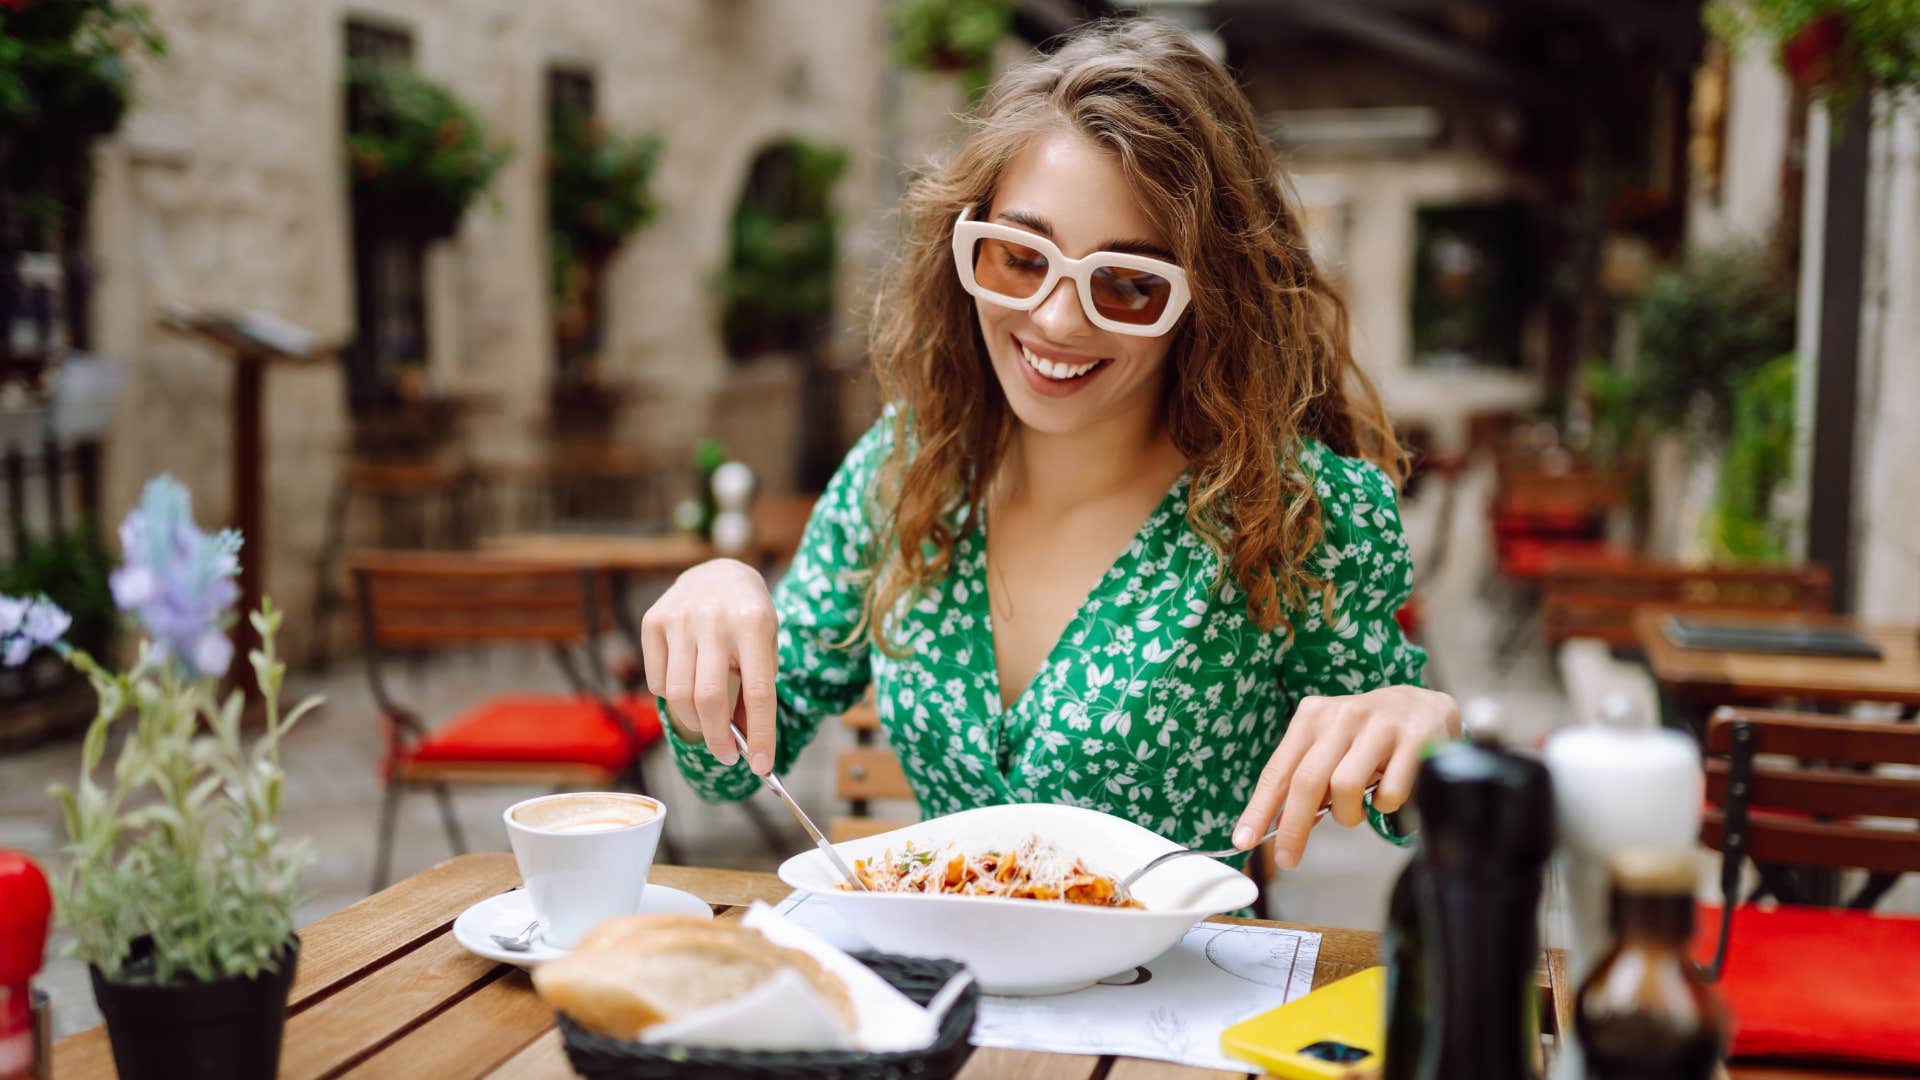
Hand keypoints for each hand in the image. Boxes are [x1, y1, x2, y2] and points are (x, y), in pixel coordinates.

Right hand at [639, 558, 778, 774]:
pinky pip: (658, 681)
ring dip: (695, 724)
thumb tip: (744, 744)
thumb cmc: (749, 620)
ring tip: (709, 725)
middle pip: (709, 699)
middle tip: (727, 756)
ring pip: (679, 695)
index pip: (758, 692)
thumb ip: (756, 690)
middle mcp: (714, 619)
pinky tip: (688, 686)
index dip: (761, 735)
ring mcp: (679, 618)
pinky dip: (673, 697)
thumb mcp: (766, 647)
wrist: (719, 572)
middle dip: (718, 739)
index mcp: (753, 623)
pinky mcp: (652, 621)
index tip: (761, 766)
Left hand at [1233, 685, 1458, 866]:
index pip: (1279, 770)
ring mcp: (1379, 725)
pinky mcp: (1414, 739)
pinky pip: (1389, 793)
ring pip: (1346, 787)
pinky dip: (1384, 807)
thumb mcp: (1331, 745)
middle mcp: (1343, 715)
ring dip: (1348, 814)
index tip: (1244, 839)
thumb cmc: (1368, 735)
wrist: (1425, 706)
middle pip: (1307, 781)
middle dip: (1293, 826)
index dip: (1259, 809)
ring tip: (1356, 811)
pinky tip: (1387, 794)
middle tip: (1288, 857)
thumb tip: (1279, 824)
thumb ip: (1307, 777)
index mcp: (1313, 716)